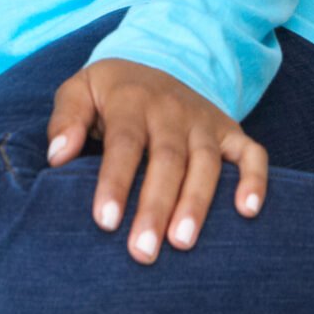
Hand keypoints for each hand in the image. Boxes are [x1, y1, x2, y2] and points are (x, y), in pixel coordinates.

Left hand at [43, 58, 269, 264]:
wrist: (153, 63)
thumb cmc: (108, 94)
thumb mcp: (78, 92)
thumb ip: (66, 120)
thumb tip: (57, 156)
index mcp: (132, 100)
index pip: (124, 143)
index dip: (115, 181)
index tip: (105, 221)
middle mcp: (172, 110)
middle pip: (167, 159)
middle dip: (155, 206)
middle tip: (143, 250)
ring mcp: (205, 121)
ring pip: (206, 163)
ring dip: (197, 204)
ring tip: (183, 244)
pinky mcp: (230, 132)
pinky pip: (252, 154)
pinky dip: (256, 180)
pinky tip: (249, 212)